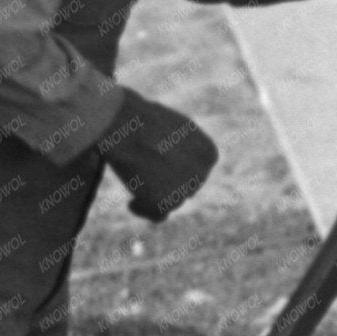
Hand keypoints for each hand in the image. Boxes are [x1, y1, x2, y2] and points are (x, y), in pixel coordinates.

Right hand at [95, 88, 218, 223]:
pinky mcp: (164, 204)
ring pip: (172, 202)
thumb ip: (181, 148)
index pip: (198, 171)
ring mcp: (184, 190)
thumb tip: (176, 163)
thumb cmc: (145, 119)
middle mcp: (201, 174)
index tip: (163, 165)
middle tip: (146, 173)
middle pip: (186, 188)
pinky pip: (157, 215)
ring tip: (135, 181)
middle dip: (169, 183)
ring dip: (155, 196)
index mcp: (208, 153)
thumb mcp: (172, 127)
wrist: (129, 126)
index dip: (180, 170)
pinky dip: (145, 211)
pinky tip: (132, 203)